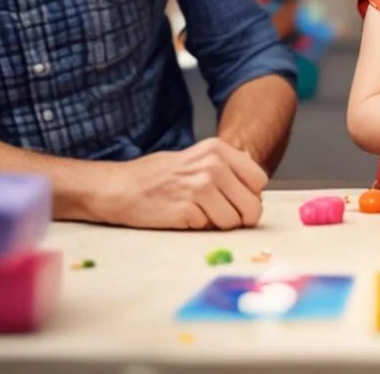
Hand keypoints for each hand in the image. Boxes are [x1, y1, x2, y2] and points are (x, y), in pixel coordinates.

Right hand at [104, 138, 267, 229]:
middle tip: (224, 216)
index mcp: (218, 150)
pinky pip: (211, 228)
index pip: (259, 180)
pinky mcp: (188, 209)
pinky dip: (201, 227)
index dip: (250, 195)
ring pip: (233, 221)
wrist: (120, 187)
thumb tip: (255, 191)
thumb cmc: (159, 176)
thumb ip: (227, 169)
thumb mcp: (197, 159)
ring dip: (220, 224)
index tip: (237, 200)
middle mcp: (213, 165)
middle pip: (252, 204)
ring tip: (199, 213)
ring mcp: (200, 187)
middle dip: (242, 217)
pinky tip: (184, 216)